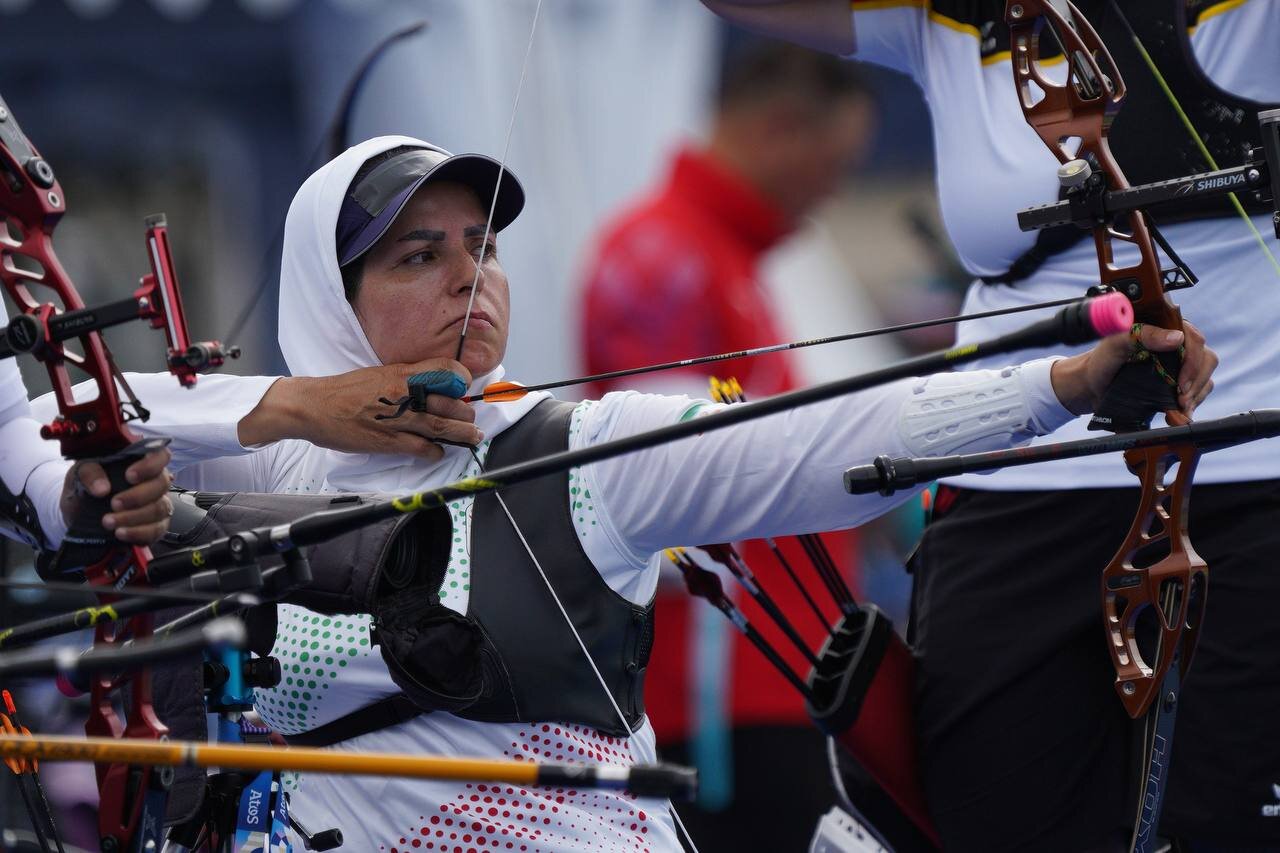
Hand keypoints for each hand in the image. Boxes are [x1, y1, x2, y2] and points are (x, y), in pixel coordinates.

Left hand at [61, 447, 173, 542]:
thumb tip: (102, 489)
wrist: (80, 511)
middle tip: (114, 504)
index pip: (160, 456)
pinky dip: (138, 533)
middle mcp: (154, 481)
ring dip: (134, 517)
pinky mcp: (156, 525)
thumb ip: (90, 474)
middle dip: (137, 497)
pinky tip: (120, 533)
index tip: (129, 476)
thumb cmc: (87, 485)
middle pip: (161, 485)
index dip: (150, 466)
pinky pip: (156, 530)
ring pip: (159, 509)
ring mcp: (159, 503)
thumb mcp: (81, 473)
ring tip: (108, 522)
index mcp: (141, 462)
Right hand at [240, 358, 481, 459]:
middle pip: (449, 403)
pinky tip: (439, 452)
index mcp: (402, 373)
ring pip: (441, 427)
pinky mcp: (388, 441)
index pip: (445, 370)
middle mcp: (404, 394)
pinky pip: (422, 448)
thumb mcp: (379, 374)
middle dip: (465, 413)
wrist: (313, 406)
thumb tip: (430, 387)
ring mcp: (397, 419)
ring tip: (473, 436)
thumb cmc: (345, 390)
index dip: (462, 379)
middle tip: (471, 419)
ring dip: (462, 434)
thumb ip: (405, 378)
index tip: (465, 387)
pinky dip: (435, 452)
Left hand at [1050, 321, 1215, 419]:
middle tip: (1181, 400)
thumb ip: (1143, 335)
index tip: (1181, 383)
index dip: (1193, 362)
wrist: (1093, 385)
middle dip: (1196, 381)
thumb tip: (1176, 338)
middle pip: (1206, 359)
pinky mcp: (1177, 383)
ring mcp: (1179, 365)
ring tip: (1181, 408)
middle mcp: (1177, 345)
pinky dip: (1194, 402)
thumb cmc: (1102, 360)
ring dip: (1197, 394)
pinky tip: (1181, 412)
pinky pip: (1198, 390)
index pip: (1195, 340)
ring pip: (1205, 376)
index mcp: (1165, 329)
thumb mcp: (1116, 343)